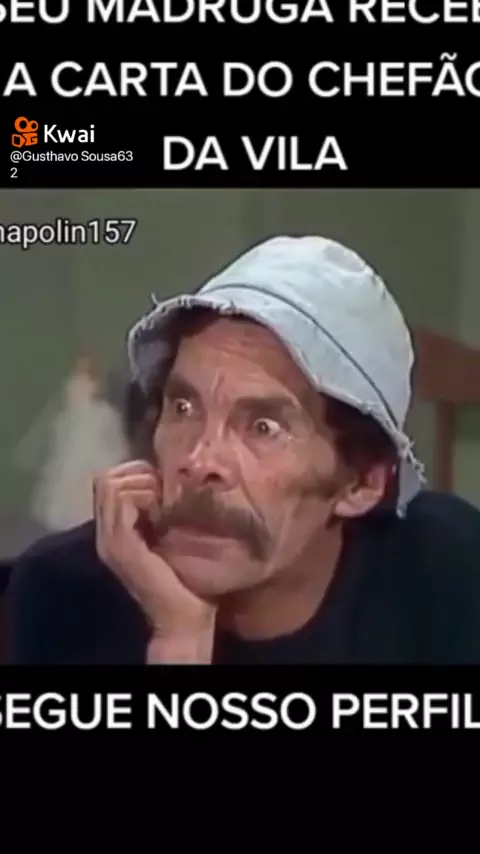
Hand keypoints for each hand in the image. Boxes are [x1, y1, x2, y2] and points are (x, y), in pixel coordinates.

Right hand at [94, 460, 216, 647]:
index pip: (108, 483)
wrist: (183, 618)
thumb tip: (166, 481)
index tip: (163, 485)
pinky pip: (122, 501)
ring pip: (110, 485)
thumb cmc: (185, 580)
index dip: (135, 474)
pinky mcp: (120, 545)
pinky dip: (144, 495)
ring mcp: (109, 541)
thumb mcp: (169, 538)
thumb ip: (159, 515)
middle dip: (138, 473)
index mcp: (114, 533)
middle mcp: (104, 535)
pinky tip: (163, 510)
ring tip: (163, 500)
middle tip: (164, 490)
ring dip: (142, 483)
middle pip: (105, 480)